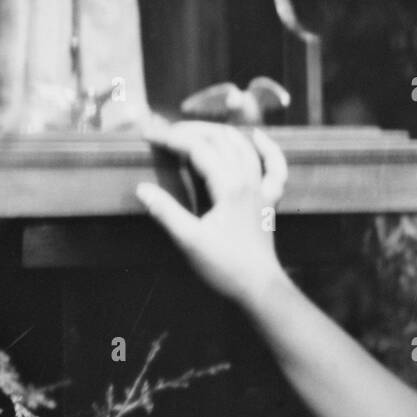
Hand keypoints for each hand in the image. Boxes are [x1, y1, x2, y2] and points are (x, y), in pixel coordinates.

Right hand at [136, 118, 287, 306]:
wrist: (258, 286)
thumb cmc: (224, 266)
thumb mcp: (189, 240)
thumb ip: (166, 212)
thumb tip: (141, 188)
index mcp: (228, 185)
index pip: (198, 148)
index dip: (172, 138)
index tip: (148, 135)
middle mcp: (248, 179)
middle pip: (221, 139)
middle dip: (191, 129)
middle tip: (165, 132)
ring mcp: (262, 188)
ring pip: (243, 146)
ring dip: (219, 132)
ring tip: (195, 129)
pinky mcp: (269, 200)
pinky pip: (275, 167)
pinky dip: (268, 148)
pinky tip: (258, 137)